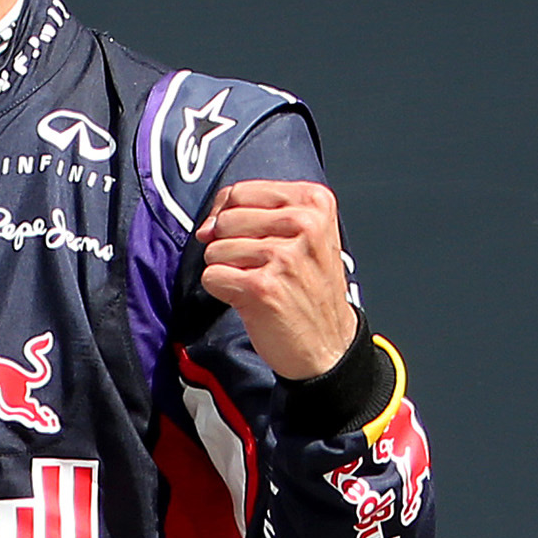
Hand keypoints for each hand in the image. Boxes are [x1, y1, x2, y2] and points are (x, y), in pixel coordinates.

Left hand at [194, 180, 356, 380]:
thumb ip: (255, 212)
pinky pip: (211, 276)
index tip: (244, 237)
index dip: (227, 215)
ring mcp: (284, 256)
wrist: (329, 345)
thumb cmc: (309, 287)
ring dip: (228, 270)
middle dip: (229, 246)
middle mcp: (304, 224)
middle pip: (224, 220)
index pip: (239, 192)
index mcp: (314, 201)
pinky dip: (223, 291)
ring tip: (260, 284)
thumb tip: (207, 225)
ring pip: (214, 249)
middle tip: (259, 268)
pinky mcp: (263, 287)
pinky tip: (251, 300)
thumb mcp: (303, 234)